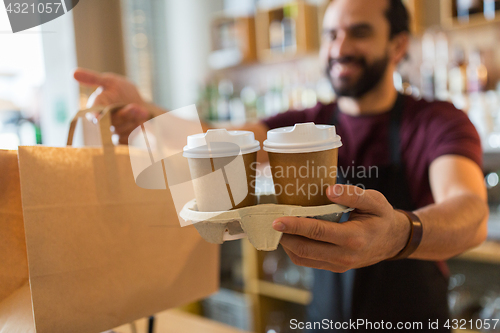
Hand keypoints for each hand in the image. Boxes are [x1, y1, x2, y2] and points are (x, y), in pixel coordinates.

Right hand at [74, 68, 150, 143]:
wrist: (137, 103)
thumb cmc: (120, 91)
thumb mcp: (109, 81)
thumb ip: (93, 78)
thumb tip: (73, 73)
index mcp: (95, 108)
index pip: (93, 115)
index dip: (96, 117)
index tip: (99, 117)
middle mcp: (102, 122)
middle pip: (111, 123)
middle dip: (125, 114)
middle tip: (136, 107)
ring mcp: (113, 132)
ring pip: (122, 130)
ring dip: (134, 120)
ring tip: (142, 111)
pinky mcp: (123, 139)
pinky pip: (130, 138)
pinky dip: (138, 129)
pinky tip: (142, 121)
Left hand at [272, 184, 410, 271]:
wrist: (393, 240)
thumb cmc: (382, 216)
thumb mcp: (374, 200)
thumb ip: (353, 194)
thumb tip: (328, 190)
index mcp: (355, 238)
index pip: (318, 232)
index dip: (295, 226)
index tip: (276, 220)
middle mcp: (345, 255)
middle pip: (305, 249)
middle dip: (284, 237)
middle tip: (269, 223)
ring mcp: (339, 264)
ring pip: (303, 259)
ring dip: (287, 245)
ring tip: (278, 228)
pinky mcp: (334, 267)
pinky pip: (308, 261)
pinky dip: (295, 250)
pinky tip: (290, 236)